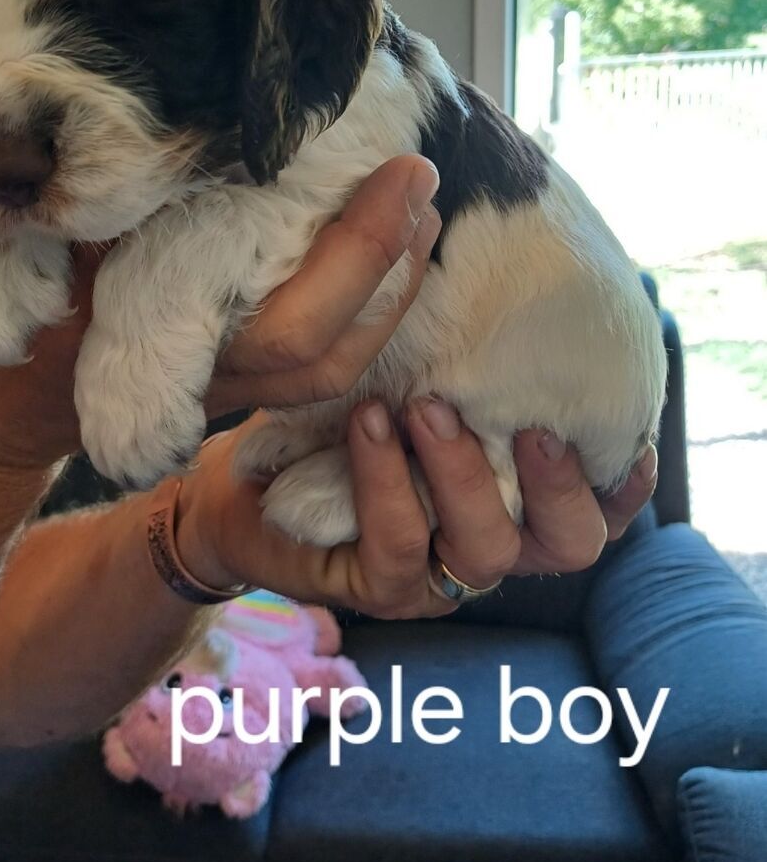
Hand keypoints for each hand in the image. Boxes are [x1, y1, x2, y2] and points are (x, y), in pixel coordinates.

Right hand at [0, 156, 440, 476]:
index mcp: (137, 342)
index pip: (259, 325)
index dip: (336, 264)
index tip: (375, 178)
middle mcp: (193, 371)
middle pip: (313, 346)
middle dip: (376, 263)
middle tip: (415, 173)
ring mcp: (221, 379)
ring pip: (331, 362)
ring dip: (388, 286)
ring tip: (419, 203)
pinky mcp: (235, 370)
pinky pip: (322, 355)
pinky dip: (370, 300)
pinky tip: (393, 235)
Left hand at [175, 402, 659, 620]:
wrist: (239, 479)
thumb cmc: (341, 417)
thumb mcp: (414, 379)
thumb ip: (468, 361)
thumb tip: (506, 272)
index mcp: (519, 501)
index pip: (601, 505)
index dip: (623, 475)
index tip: (619, 421)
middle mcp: (492, 545)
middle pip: (572, 543)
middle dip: (562, 483)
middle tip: (531, 422)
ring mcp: (438, 577)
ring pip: (488, 547)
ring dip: (462, 471)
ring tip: (424, 405)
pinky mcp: (378, 589)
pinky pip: (399, 544)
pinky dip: (387, 480)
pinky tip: (370, 423)